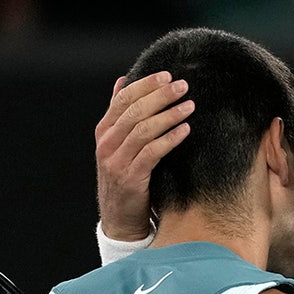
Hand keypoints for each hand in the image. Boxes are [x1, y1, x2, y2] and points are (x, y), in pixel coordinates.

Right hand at [95, 71, 194, 240]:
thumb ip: (120, 115)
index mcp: (104, 131)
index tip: (167, 75)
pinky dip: (169, 139)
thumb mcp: (118, 144)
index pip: (123, 99)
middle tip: (183, 86)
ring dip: (168, 115)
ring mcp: (116, 162)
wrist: (120, 218)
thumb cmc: (126, 176)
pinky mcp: (130, 179)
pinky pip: (151, 153)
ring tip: (189, 106)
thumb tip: (123, 80)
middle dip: (160, 95)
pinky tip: (185, 130)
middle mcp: (107, 144)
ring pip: (142, 130)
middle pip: (134, 111)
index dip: (145, 84)